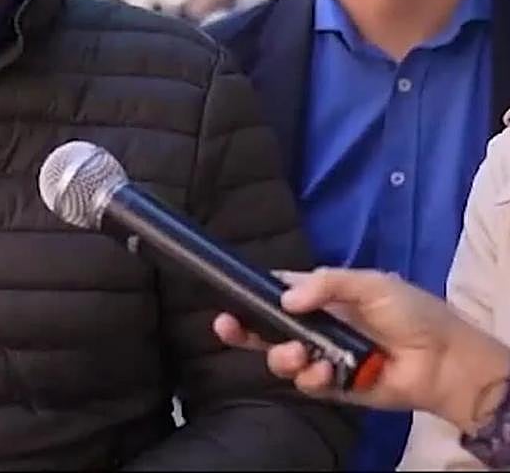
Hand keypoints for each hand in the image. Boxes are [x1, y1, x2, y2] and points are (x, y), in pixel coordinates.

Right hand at [212, 267, 509, 430]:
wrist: (444, 360)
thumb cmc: (411, 313)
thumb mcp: (369, 283)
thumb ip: (326, 285)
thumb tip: (284, 299)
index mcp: (321, 297)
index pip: (276, 292)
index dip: (251, 293)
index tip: (230, 293)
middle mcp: (315, 327)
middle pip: (266, 329)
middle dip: (242, 329)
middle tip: (226, 326)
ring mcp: (322, 357)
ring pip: (281, 358)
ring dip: (280, 356)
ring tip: (295, 354)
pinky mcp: (334, 387)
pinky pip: (307, 384)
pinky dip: (310, 378)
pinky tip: (325, 371)